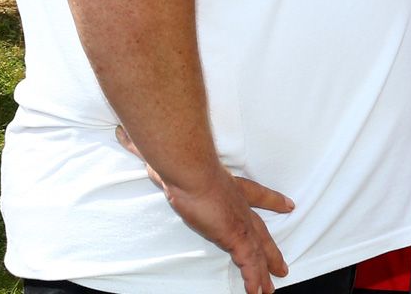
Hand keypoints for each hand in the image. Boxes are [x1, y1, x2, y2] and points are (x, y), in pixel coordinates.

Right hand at [113, 127, 291, 293]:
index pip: (255, 193)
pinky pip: (249, 262)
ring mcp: (239, 220)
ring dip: (266, 268)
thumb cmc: (177, 159)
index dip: (271, 200)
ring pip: (258, 250)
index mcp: (229, 185)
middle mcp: (238, 204)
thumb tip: (122, 132)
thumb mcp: (161, 155)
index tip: (288, 204)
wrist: (186, 165)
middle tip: (282, 264)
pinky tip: (260, 292)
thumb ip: (144, 147)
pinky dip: (254, 278)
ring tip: (273, 285)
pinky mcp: (235, 235)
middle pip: (261, 229)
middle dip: (271, 247)